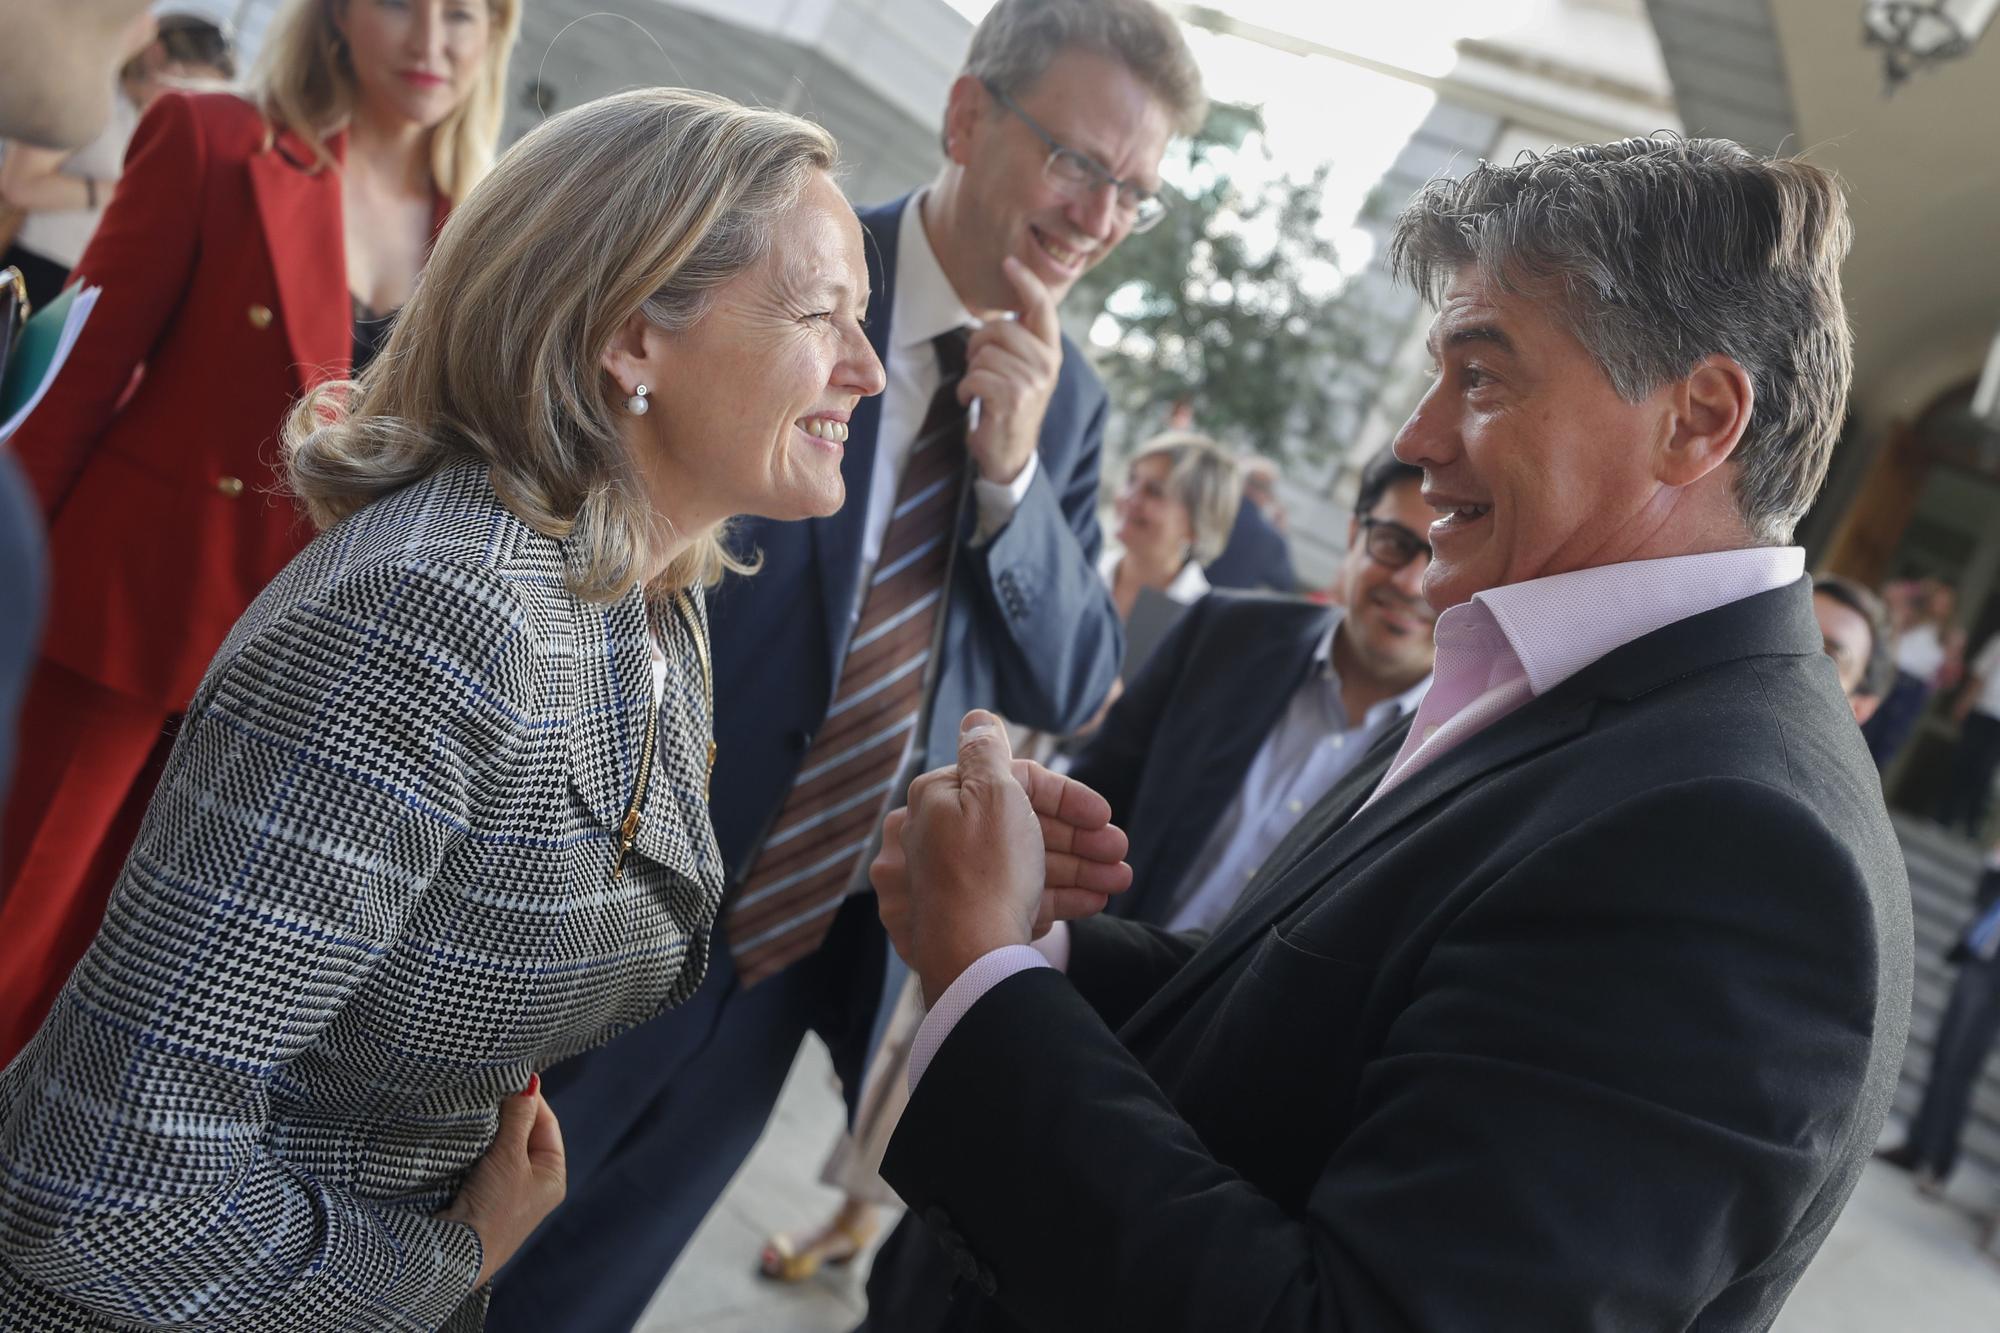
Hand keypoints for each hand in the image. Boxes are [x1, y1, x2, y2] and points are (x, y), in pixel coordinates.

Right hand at [438, 1073, 566, 1286]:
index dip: (530, 1099)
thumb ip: (518, 1118)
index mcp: (552, 1177)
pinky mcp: (479, 1199)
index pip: (546, 1124)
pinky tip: (464, 1134)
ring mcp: (505, 1193)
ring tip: (475, 1108)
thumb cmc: (493, 1207)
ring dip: (488, 1130)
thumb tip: (528, 1083)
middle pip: (523, 1135)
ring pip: (500, 1148)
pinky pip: (481, 1162)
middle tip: (489, 1090)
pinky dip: (474, 1147)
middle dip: (507, 1114)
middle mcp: (533, 1185)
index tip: (511, 1078)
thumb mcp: (510, 1157)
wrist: (456, 1255)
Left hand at [874, 710, 1131, 1003]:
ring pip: (1024, 863)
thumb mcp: (993, 792)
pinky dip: (1056, 896)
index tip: (1104, 815)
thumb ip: (987, 750)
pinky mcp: (967, 917)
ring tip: (1120, 881)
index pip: (1012, 784)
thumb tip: (975, 717)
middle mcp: (939, 837)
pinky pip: (1016, 896)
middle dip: (1078, 838)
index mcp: (938, 798)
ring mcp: (953, 881)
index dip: (1065, 796)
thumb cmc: (984, 870)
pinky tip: (1095, 900)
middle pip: (1020, 826)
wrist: (971, 959)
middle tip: (1120, 852)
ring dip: (1078, 868)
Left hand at [959, 256, 1061, 486]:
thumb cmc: (1011, 404)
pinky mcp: (1013, 399)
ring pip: (984, 354)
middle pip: (1000, 329)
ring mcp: (1032, 382)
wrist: (1011, 454)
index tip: (1009, 262)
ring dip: (972, 372)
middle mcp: (1047, 364)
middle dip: (978, 345)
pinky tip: (973, 402)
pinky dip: (966, 390)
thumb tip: (1014, 303)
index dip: (1026, 281)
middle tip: (979, 366)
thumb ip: (1022, 339)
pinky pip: (975, 377)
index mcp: (1051, 351)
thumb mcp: (1026, 369)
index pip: (1042, 307)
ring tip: (981, 389)